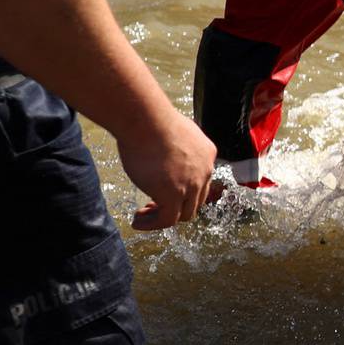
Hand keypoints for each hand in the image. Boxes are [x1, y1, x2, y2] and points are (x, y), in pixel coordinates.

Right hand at [119, 106, 217, 229]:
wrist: (146, 120)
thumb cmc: (151, 120)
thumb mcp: (172, 132)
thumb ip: (173, 146)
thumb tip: (159, 150)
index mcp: (206, 154)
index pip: (200, 181)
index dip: (182, 190)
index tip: (160, 190)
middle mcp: (205, 170)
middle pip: (195, 200)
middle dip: (175, 205)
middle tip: (151, 206)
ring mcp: (192, 184)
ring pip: (184, 213)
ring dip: (163, 217)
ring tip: (142, 217)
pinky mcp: (174, 194)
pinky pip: (167, 220)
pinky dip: (153, 225)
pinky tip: (138, 222)